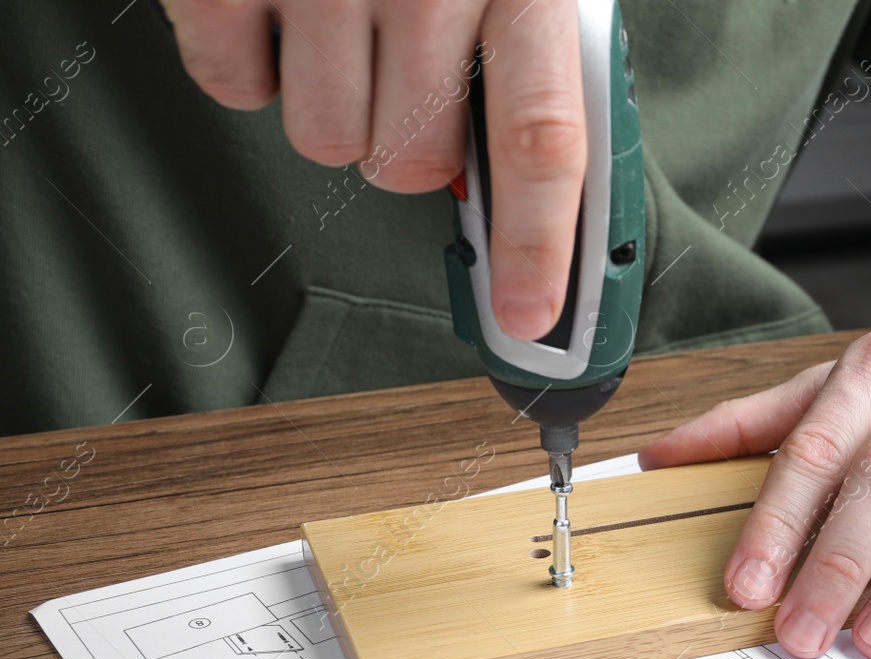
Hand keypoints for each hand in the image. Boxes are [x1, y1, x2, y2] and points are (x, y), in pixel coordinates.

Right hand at [163, 0, 581, 339]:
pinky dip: (251, 62)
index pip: (543, 141)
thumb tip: (517, 186)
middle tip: (405, 78)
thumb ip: (527, 56)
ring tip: (341, 22)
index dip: (537, 246)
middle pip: (410, 164)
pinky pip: (233, 87)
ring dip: (334, 107)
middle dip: (410, 147)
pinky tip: (279, 4)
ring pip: (323, 142)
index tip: (528, 321)